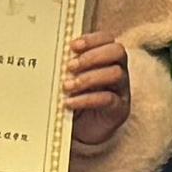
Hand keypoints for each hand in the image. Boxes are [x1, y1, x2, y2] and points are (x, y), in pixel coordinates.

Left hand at [61, 33, 129, 154]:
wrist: (81, 131)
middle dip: (92, 56)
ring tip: (67, 86)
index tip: (72, 46)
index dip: (92, 39)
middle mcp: (119, 70)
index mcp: (107, 58)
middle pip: (118, 52)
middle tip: (70, 67)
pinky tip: (70, 103)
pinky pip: (109, 99)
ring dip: (88, 78)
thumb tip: (50, 52)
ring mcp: (122, 90)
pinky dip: (87, 99)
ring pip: (115, 74)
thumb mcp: (69, 79)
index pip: (108, 39)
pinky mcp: (120, 109)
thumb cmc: (74, 98)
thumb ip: (66, 66)